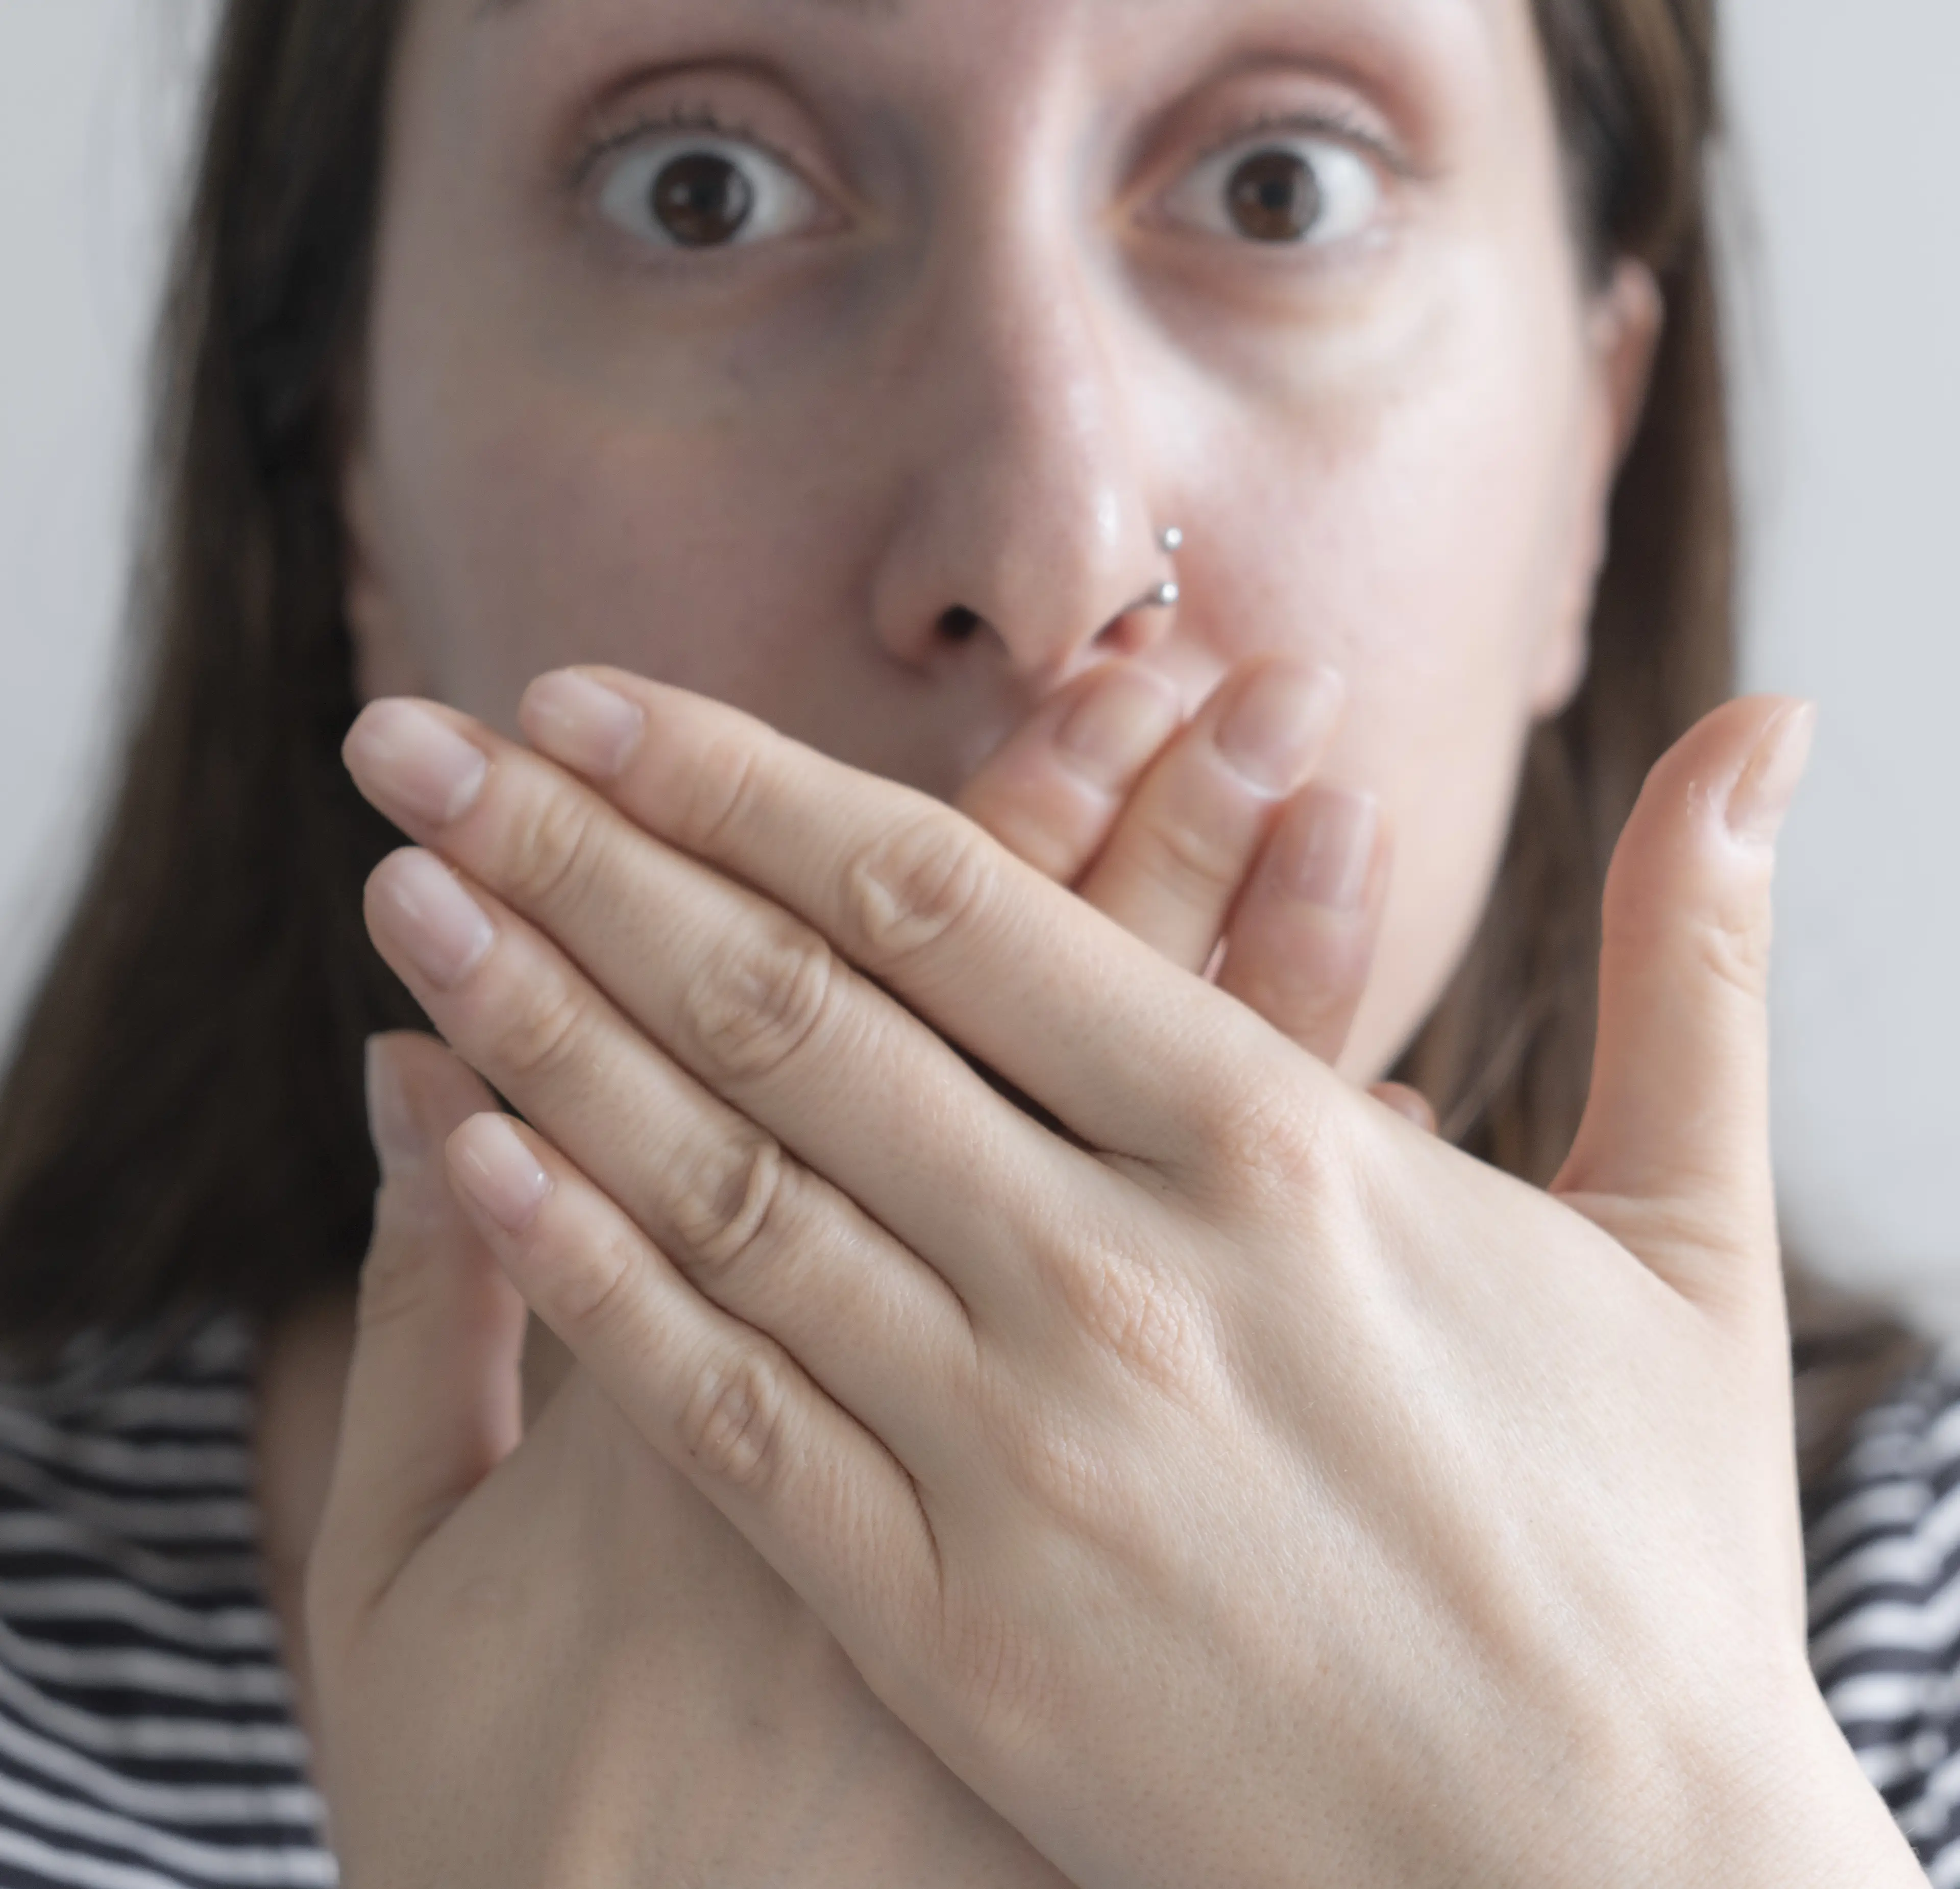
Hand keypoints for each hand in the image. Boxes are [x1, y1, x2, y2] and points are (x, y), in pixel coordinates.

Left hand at [343, 673, 1927, 1888]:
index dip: (746, 786)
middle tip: (414, 749)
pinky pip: (722, 1403)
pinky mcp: (947, 1620)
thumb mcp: (1688, 1234)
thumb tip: (1770, 725)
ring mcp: (1013, 1449)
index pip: (944, 904)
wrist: (1609, 1887)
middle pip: (782, 1013)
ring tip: (403, 904)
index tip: (594, 700)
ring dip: (537, 1023)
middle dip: (580, 857)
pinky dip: (584, 1265)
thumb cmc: (1648, 1554)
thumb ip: (1689, 958)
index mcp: (1275, 1149)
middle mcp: (1116, 1271)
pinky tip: (460, 1143)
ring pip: (718, 1181)